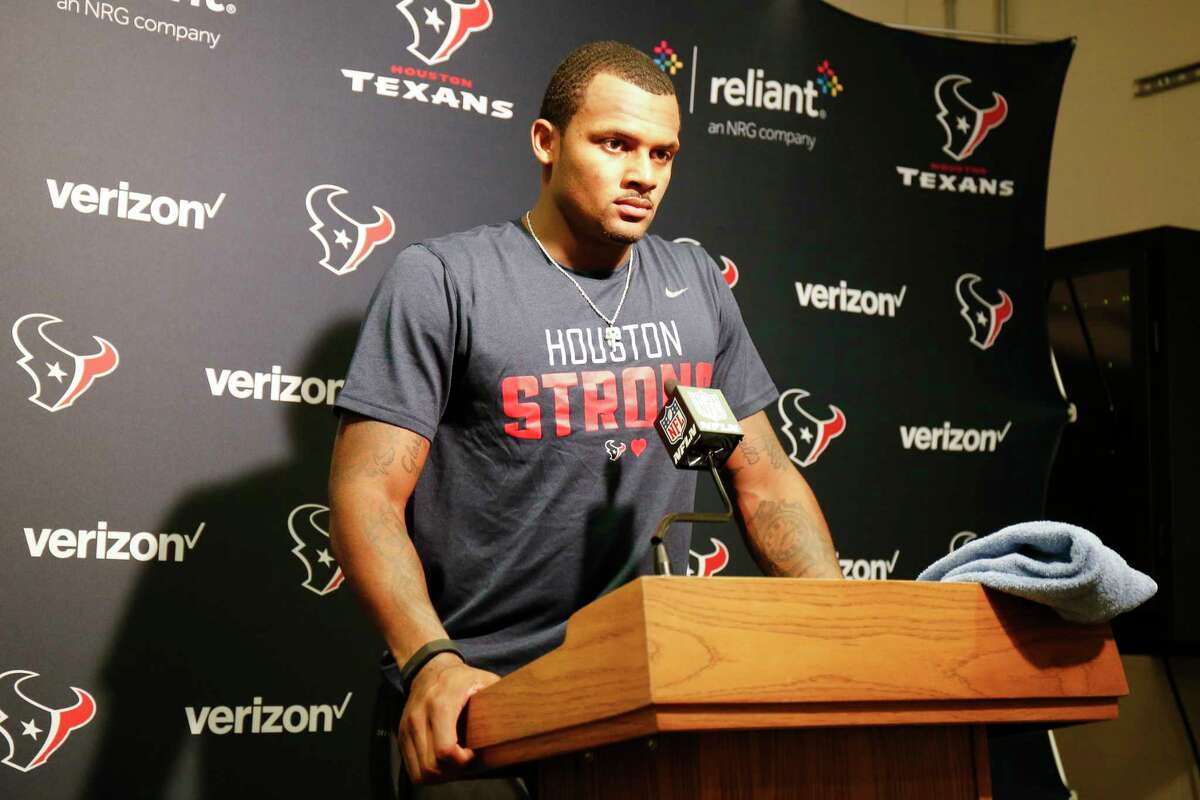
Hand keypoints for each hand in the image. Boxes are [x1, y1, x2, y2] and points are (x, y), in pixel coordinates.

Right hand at [398, 652, 499, 783]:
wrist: (430, 668)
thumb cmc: (461, 678)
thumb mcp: (485, 681)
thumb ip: (501, 698)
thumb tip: (528, 712)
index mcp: (441, 705)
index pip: (446, 750)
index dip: (464, 762)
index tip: (474, 754)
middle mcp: (419, 717)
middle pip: (432, 767)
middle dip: (453, 772)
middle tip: (467, 763)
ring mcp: (407, 728)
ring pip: (419, 772)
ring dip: (440, 776)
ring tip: (455, 764)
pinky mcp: (402, 735)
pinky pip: (411, 768)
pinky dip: (427, 772)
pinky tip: (443, 762)